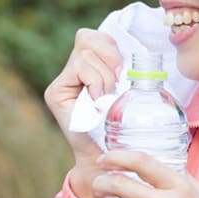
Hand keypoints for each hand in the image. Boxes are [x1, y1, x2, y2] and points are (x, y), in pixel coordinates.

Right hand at [44, 28, 121, 197]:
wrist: (104, 161)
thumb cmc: (121, 131)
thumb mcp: (129, 95)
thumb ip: (124, 71)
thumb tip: (143, 53)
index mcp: (87, 68)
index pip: (93, 36)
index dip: (110, 46)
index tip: (122, 70)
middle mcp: (69, 73)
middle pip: (86, 37)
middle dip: (109, 56)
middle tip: (117, 81)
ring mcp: (61, 83)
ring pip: (86, 53)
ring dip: (105, 75)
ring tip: (106, 97)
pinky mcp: (55, 93)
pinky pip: (81, 68)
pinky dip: (96, 81)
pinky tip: (97, 101)